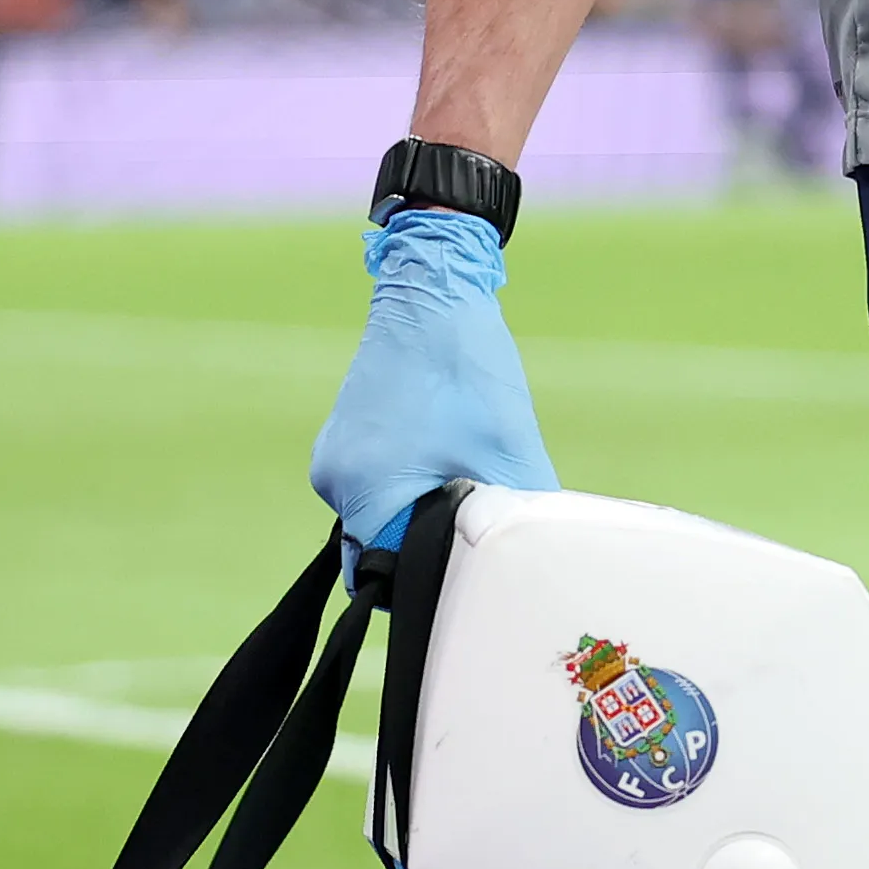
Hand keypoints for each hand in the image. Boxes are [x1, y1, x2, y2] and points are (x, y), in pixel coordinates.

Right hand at [310, 206, 558, 548]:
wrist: (435, 288)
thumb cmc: (469, 370)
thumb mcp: (510, 450)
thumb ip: (517, 515)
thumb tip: (533, 559)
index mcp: (362, 494)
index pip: (389, 576)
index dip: (435, 580)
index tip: (474, 573)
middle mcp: (335, 484)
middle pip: (385, 547)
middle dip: (431, 546)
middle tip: (482, 533)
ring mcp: (335, 457)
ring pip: (386, 512)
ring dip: (426, 508)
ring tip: (474, 482)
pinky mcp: (347, 436)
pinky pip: (380, 480)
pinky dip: (415, 480)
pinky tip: (453, 454)